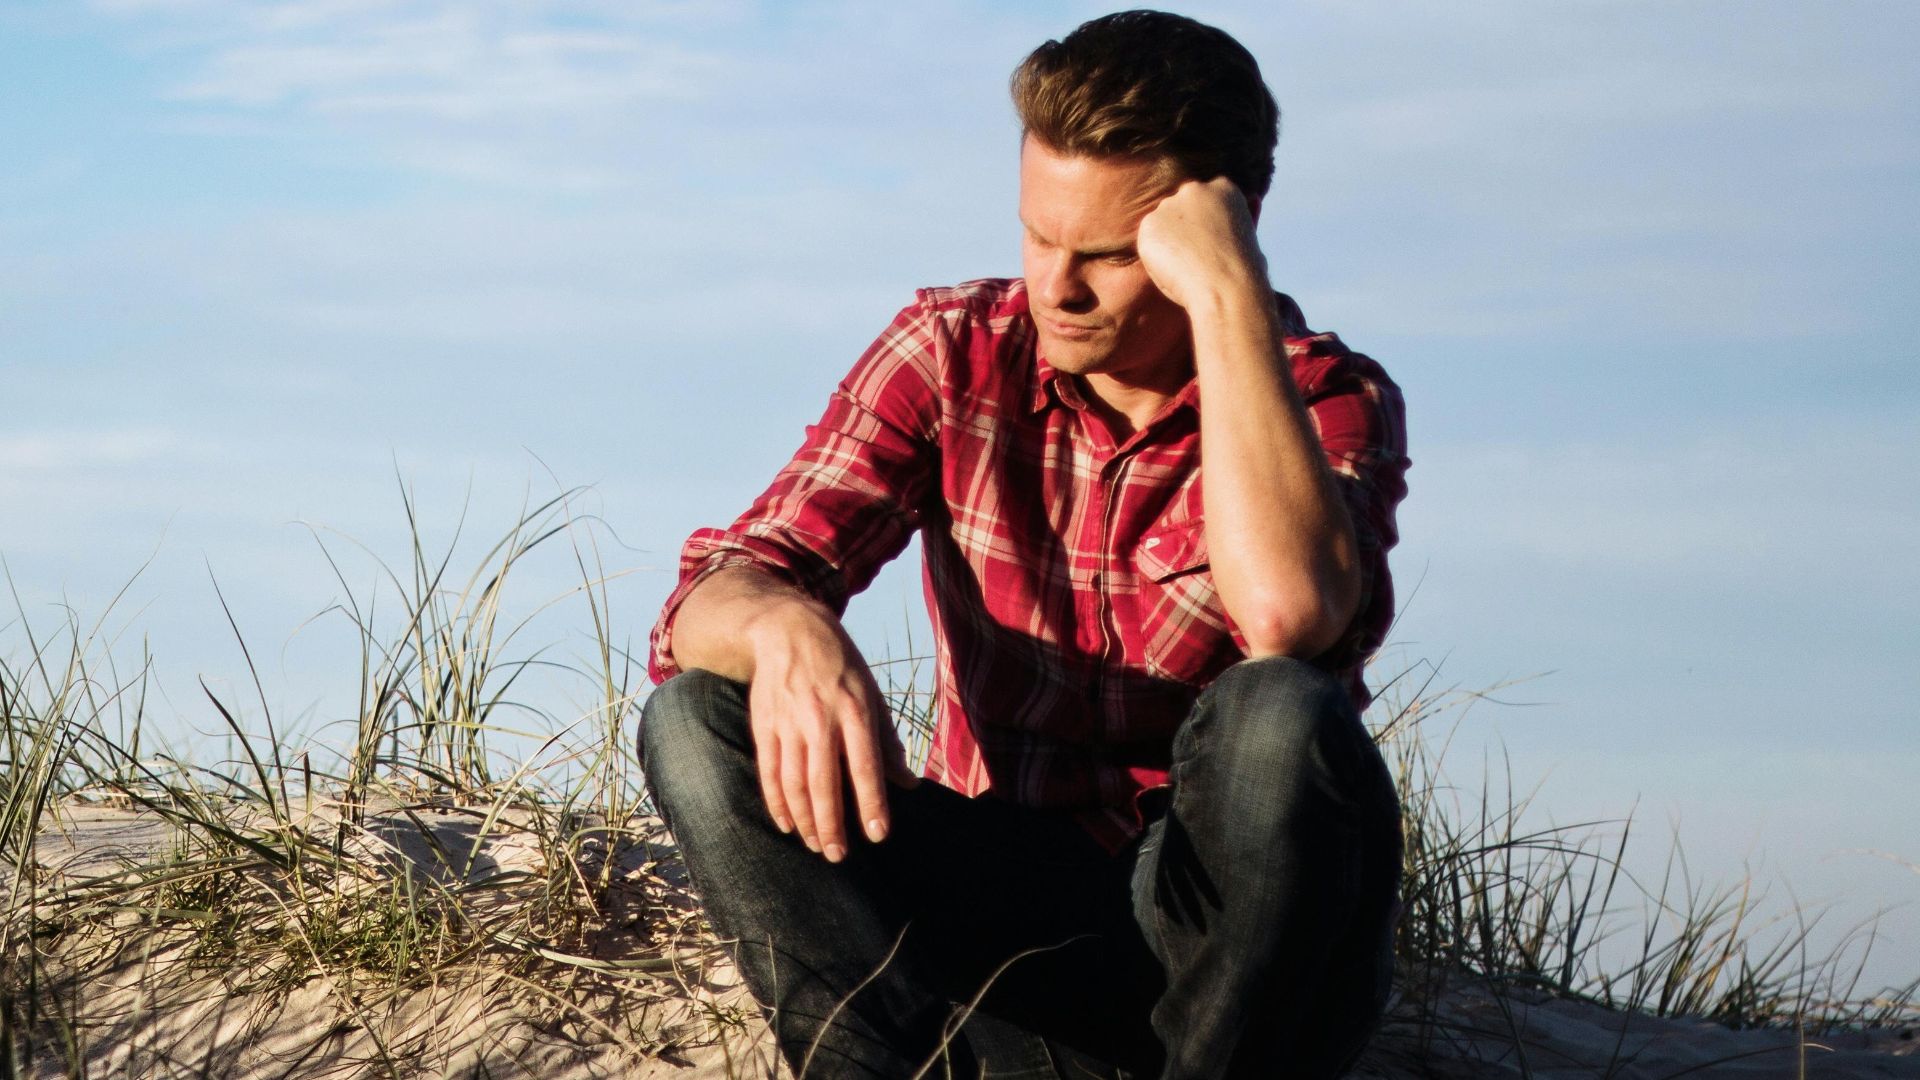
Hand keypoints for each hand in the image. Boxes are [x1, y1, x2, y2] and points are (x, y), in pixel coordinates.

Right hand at [744, 600, 918, 861]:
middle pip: (823, 781)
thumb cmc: (840, 666)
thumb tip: (908, 784)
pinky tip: (786, 824)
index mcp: (854, 709)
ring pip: (793, 782)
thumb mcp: (872, 694)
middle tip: (838, 855)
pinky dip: (776, 802)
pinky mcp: (764, 724)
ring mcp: (788, 722)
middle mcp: (820, 717)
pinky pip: (768, 772)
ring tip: (815, 846)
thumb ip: (887, 742)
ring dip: (804, 819)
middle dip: (831, 824)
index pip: (865, 764)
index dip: (871, 802)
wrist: (788, 630)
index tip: (878, 835)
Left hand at [1135, 176, 1266, 310]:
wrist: (1227, 286)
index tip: (1213, 245)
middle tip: (1199, 259)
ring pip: (1162, 226)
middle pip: (1180, 209)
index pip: (1206, 200)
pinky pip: (1149, 243)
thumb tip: (1252, 199)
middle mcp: (1194, 189)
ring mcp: (1170, 204)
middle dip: (1183, 230)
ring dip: (1169, 244)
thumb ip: (1241, 216)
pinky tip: (1176, 270)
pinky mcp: (1149, 224)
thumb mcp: (1251, 234)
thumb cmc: (1245, 271)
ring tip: (1189, 268)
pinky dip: (1156, 259)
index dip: (1206, 225)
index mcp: (1223, 188)